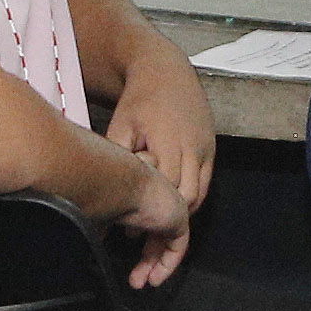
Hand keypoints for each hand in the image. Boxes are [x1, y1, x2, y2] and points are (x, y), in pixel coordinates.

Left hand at [102, 61, 214, 234]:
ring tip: (157, 229)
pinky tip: (170, 208)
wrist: (166, 70)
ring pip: (199, 195)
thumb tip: (99, 194)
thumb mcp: (120, 125)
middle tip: (145, 240)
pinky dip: (190, 200)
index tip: (131, 232)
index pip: (166, 190)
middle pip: (187, 198)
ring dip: (180, 215)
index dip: (150, 214)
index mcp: (169, 141)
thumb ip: (117, 159)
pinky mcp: (211, 149)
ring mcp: (206, 148)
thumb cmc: (139, 100)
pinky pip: (205, 184)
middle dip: (168, 223)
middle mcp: (192, 147)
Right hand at [106, 141, 194, 288]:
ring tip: (138, 283)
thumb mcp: (100, 212)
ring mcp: (171, 206)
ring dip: (152, 266)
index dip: (135, 242)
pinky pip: (177, 247)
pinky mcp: (179, 218)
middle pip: (156, 235)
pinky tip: (154, 279)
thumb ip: (101, 225)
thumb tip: (95, 240)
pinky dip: (166, 264)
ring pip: (166, 242)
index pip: (143, 223)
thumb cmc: (101, 190)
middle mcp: (158, 198)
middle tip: (133, 280)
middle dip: (145, 261)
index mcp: (140, 194)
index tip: (126, 262)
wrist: (116, 180)